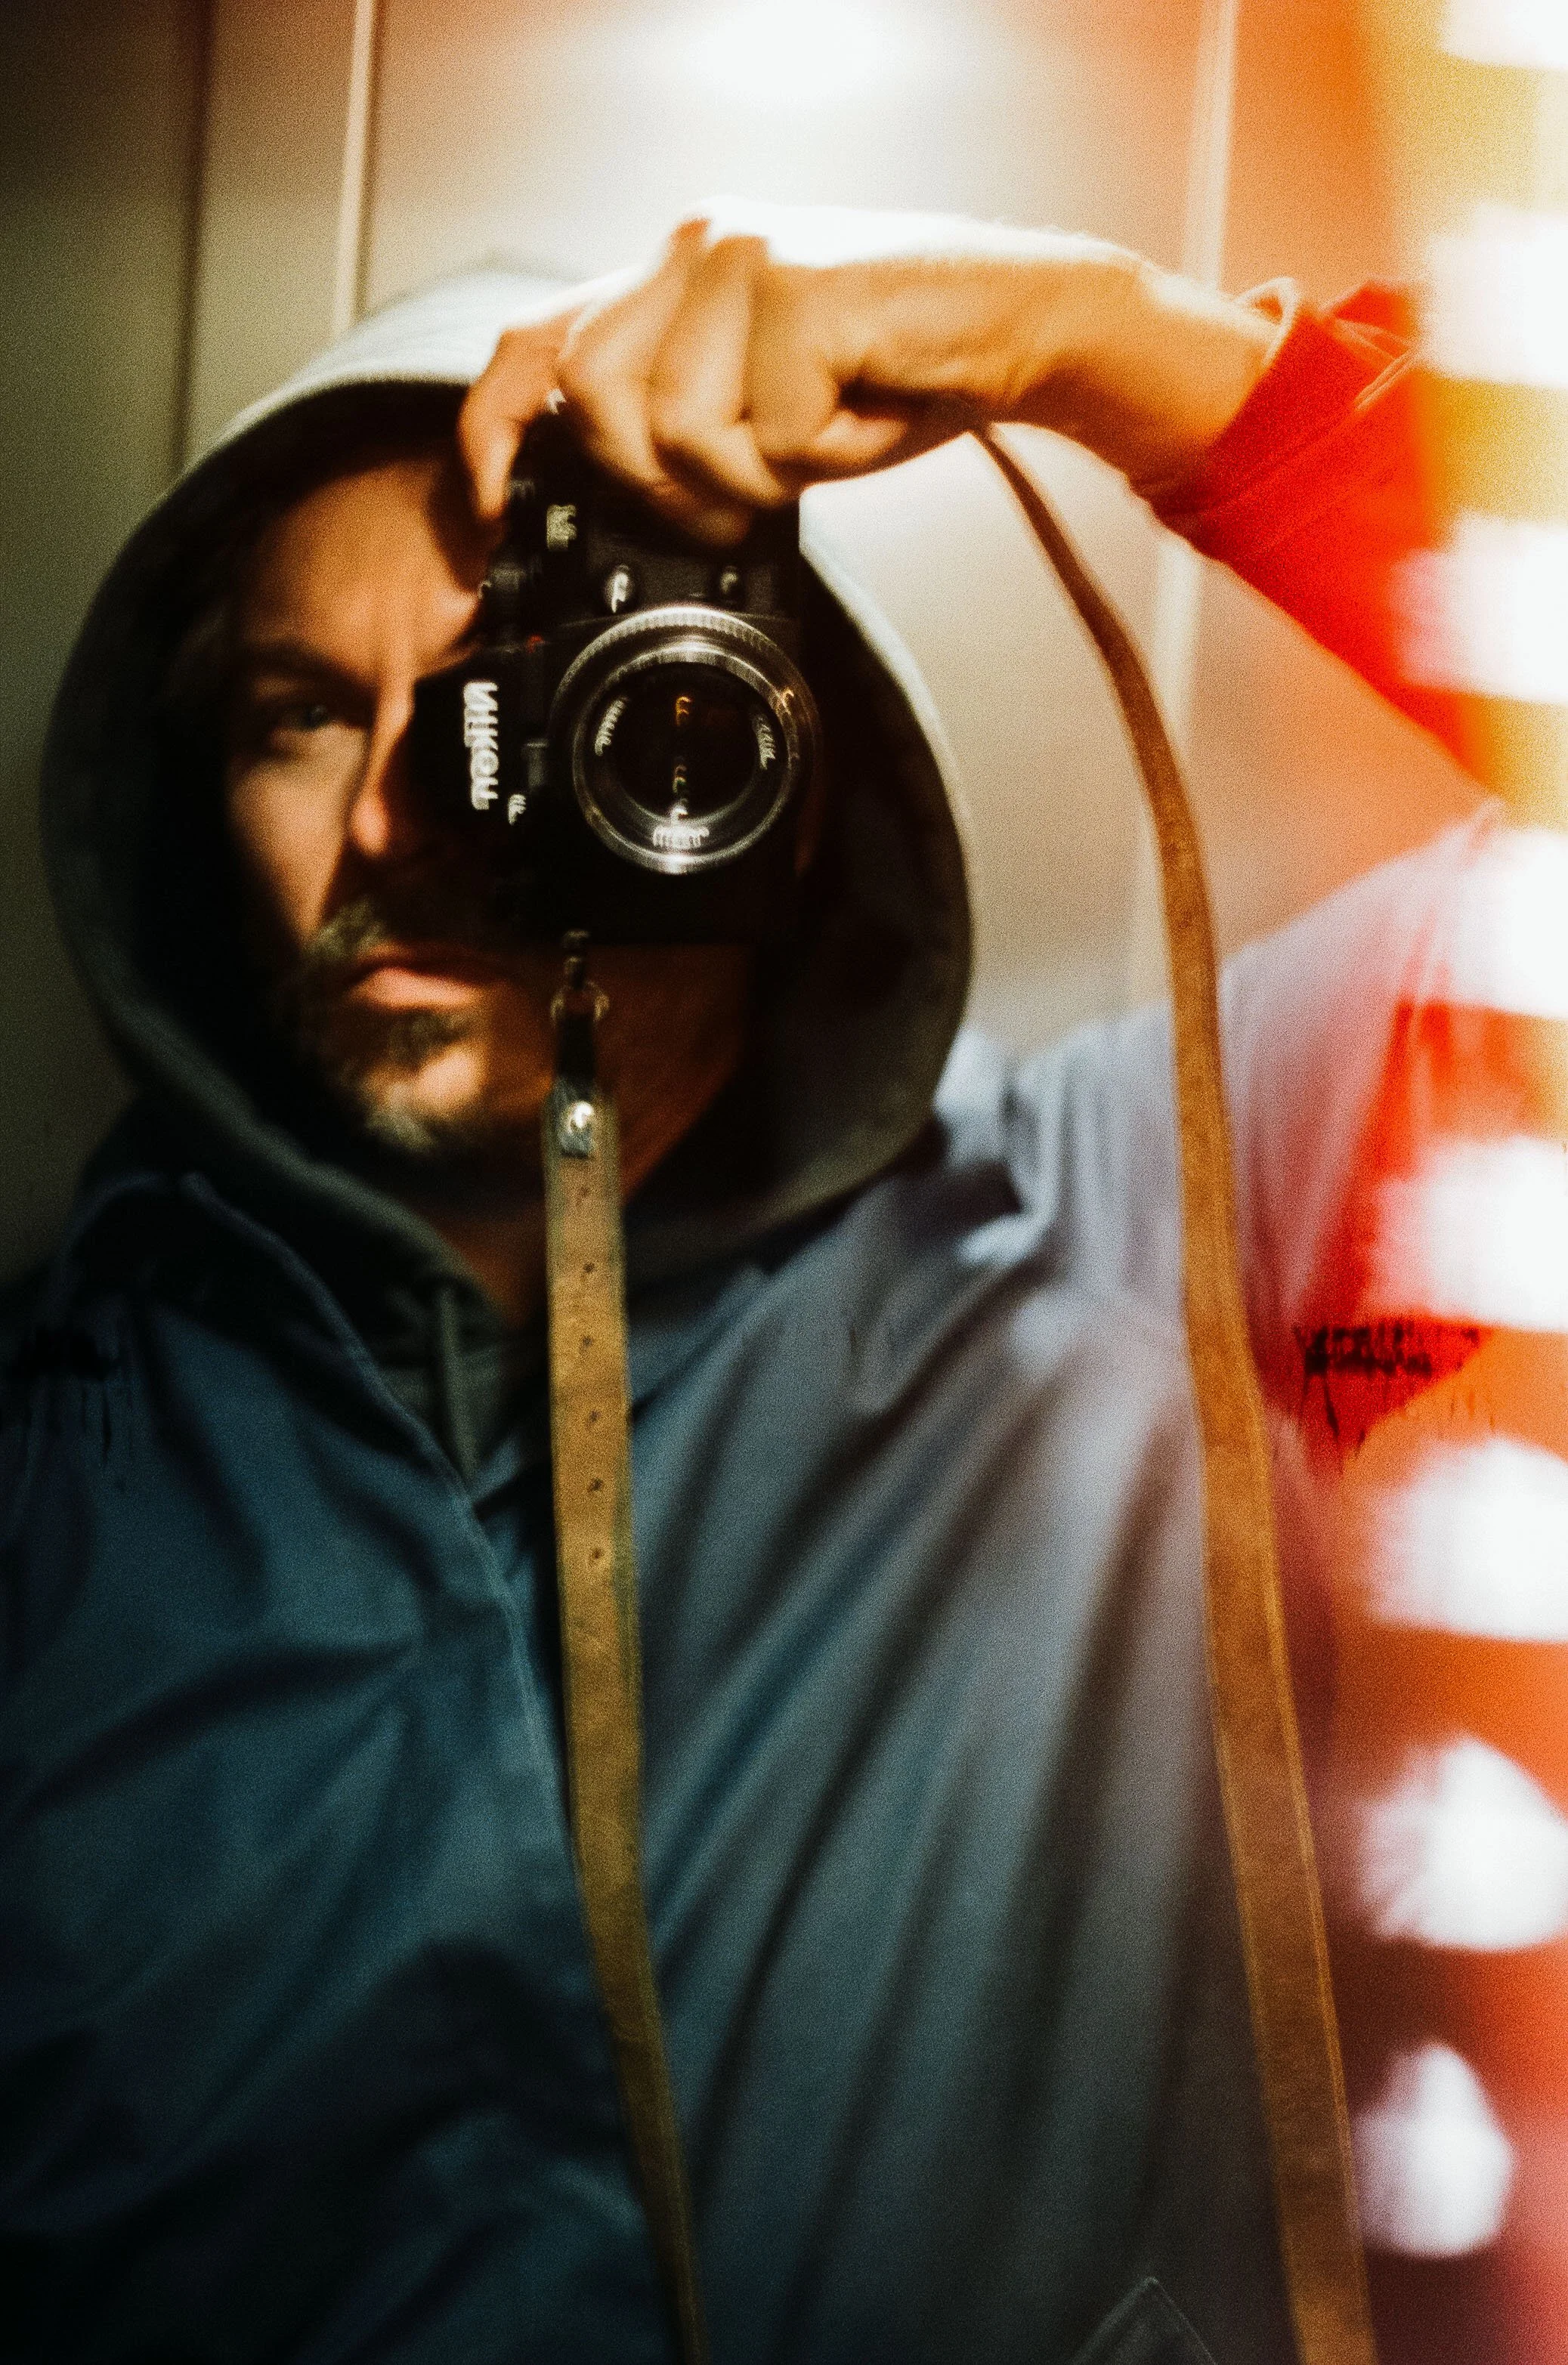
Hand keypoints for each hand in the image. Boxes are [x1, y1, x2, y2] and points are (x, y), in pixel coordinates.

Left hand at [458, 204, 1276, 540]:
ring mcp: (741, 257)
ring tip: (816, 444)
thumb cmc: (897, 373)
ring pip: (673, 424)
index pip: (538, 338)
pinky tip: (861, 415)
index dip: (496, 424)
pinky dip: (818, 456)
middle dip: (656, 479)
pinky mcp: (795, 288)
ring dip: (747, 472)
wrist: (1019, 326)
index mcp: (672, 270)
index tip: (496, 501)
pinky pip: (765, 429)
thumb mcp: (763, 402)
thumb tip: (611, 487)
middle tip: (741, 494)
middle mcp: (693, 245)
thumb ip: (682, 419)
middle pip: (594, 395)